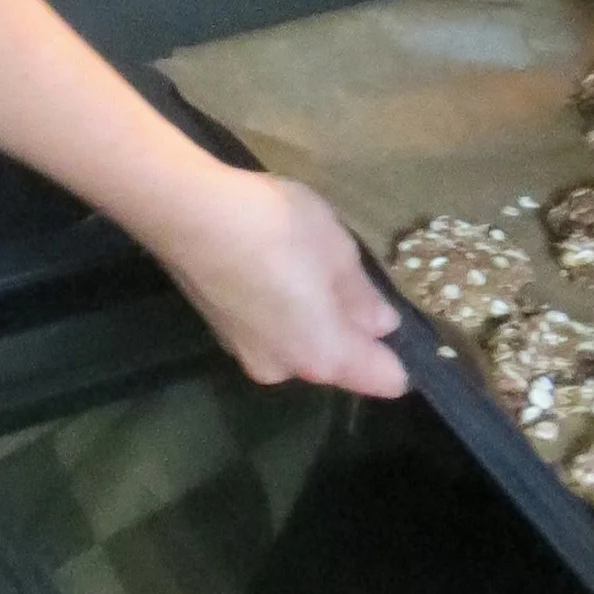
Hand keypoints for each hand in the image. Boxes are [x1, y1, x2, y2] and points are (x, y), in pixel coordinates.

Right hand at [144, 162, 408, 402]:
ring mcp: (246, 354)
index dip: (402, 357)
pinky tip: (273, 266)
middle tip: (350, 276)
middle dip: (350, 329)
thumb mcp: (337, 251)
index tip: (405, 323)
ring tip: (307, 264)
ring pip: (300, 345)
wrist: (188, 213)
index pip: (384, 380)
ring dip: (312, 317)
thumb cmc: (275, 229)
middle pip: (337, 362)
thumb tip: (381, 324)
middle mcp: (285, 370)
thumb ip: (363, 295)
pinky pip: (269, 331)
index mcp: (324, 356)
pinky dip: (279, 310)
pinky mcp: (220, 332)